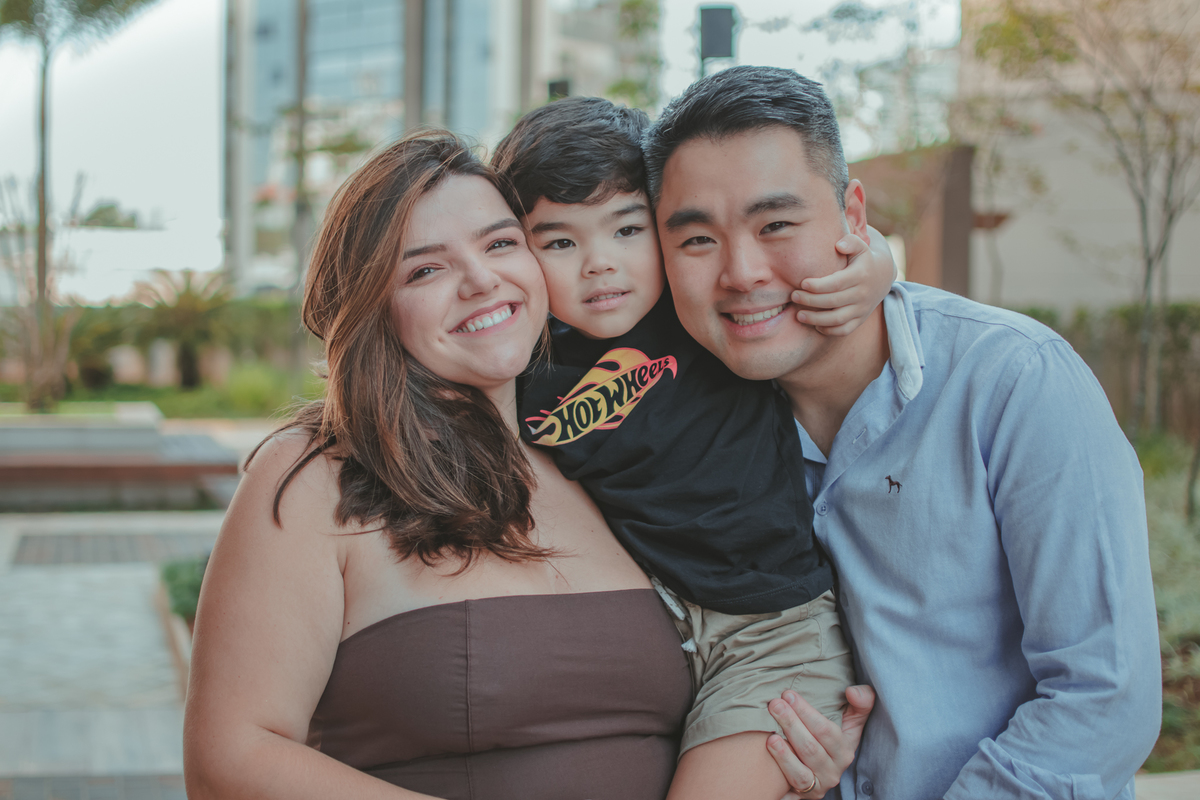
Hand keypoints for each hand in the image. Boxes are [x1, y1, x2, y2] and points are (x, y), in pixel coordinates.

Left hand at [767, 685, 874, 799]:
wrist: (823, 770)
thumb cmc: (834, 737)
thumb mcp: (852, 720)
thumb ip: (861, 702)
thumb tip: (853, 692)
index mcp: (845, 750)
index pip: (826, 731)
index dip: (806, 712)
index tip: (788, 694)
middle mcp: (833, 771)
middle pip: (810, 749)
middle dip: (791, 724)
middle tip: (774, 705)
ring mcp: (818, 786)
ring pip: (800, 774)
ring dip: (784, 756)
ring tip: (770, 738)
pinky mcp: (803, 796)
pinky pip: (791, 790)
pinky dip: (780, 779)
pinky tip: (767, 764)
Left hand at [791, 225, 895, 335]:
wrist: (882, 276)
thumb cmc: (862, 259)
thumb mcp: (861, 246)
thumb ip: (851, 241)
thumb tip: (839, 245)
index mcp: (861, 275)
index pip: (837, 283)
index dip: (818, 285)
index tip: (802, 283)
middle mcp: (862, 294)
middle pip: (833, 301)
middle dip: (811, 301)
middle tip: (793, 296)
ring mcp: (862, 309)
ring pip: (838, 319)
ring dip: (816, 319)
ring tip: (798, 315)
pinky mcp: (860, 319)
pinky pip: (844, 330)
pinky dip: (829, 331)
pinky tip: (815, 325)